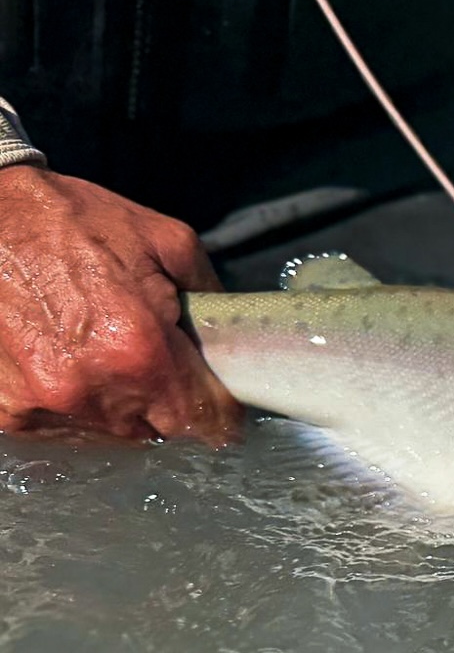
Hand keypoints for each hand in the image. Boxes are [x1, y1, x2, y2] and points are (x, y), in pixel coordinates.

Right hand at [0, 165, 240, 442]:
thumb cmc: (70, 221)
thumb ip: (211, 294)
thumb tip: (233, 336)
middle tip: (156, 363)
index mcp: (138, 353)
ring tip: (103, 355)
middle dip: (166, 402)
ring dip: (117, 406)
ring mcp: (41, 405)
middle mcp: (90, 391)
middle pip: (156, 429)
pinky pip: (60, 427)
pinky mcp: (6, 411)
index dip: (219, 414)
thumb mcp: (166, 241)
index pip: (202, 419)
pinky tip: (67, 363)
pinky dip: (72, 405)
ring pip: (108, 432)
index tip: (222, 406)